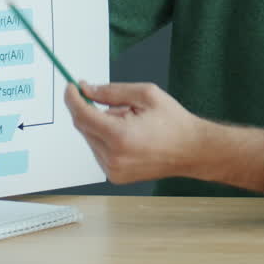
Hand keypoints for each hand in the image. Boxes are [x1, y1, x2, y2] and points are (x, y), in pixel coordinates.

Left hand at [63, 81, 206, 184]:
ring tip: (130, 123)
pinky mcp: (115, 176)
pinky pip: (99, 151)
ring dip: (100, 125)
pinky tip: (129, 137)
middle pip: (84, 127)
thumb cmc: (174, 122)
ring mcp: (113, 170)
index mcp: (120, 137)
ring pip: (90, 139)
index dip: (73, 98)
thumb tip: (86, 90)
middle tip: (112, 102)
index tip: (71, 86)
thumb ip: (111, 91)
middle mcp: (113, 157)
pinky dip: (106, 139)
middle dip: (91, 110)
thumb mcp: (145, 95)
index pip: (82, 115)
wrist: (192, 150)